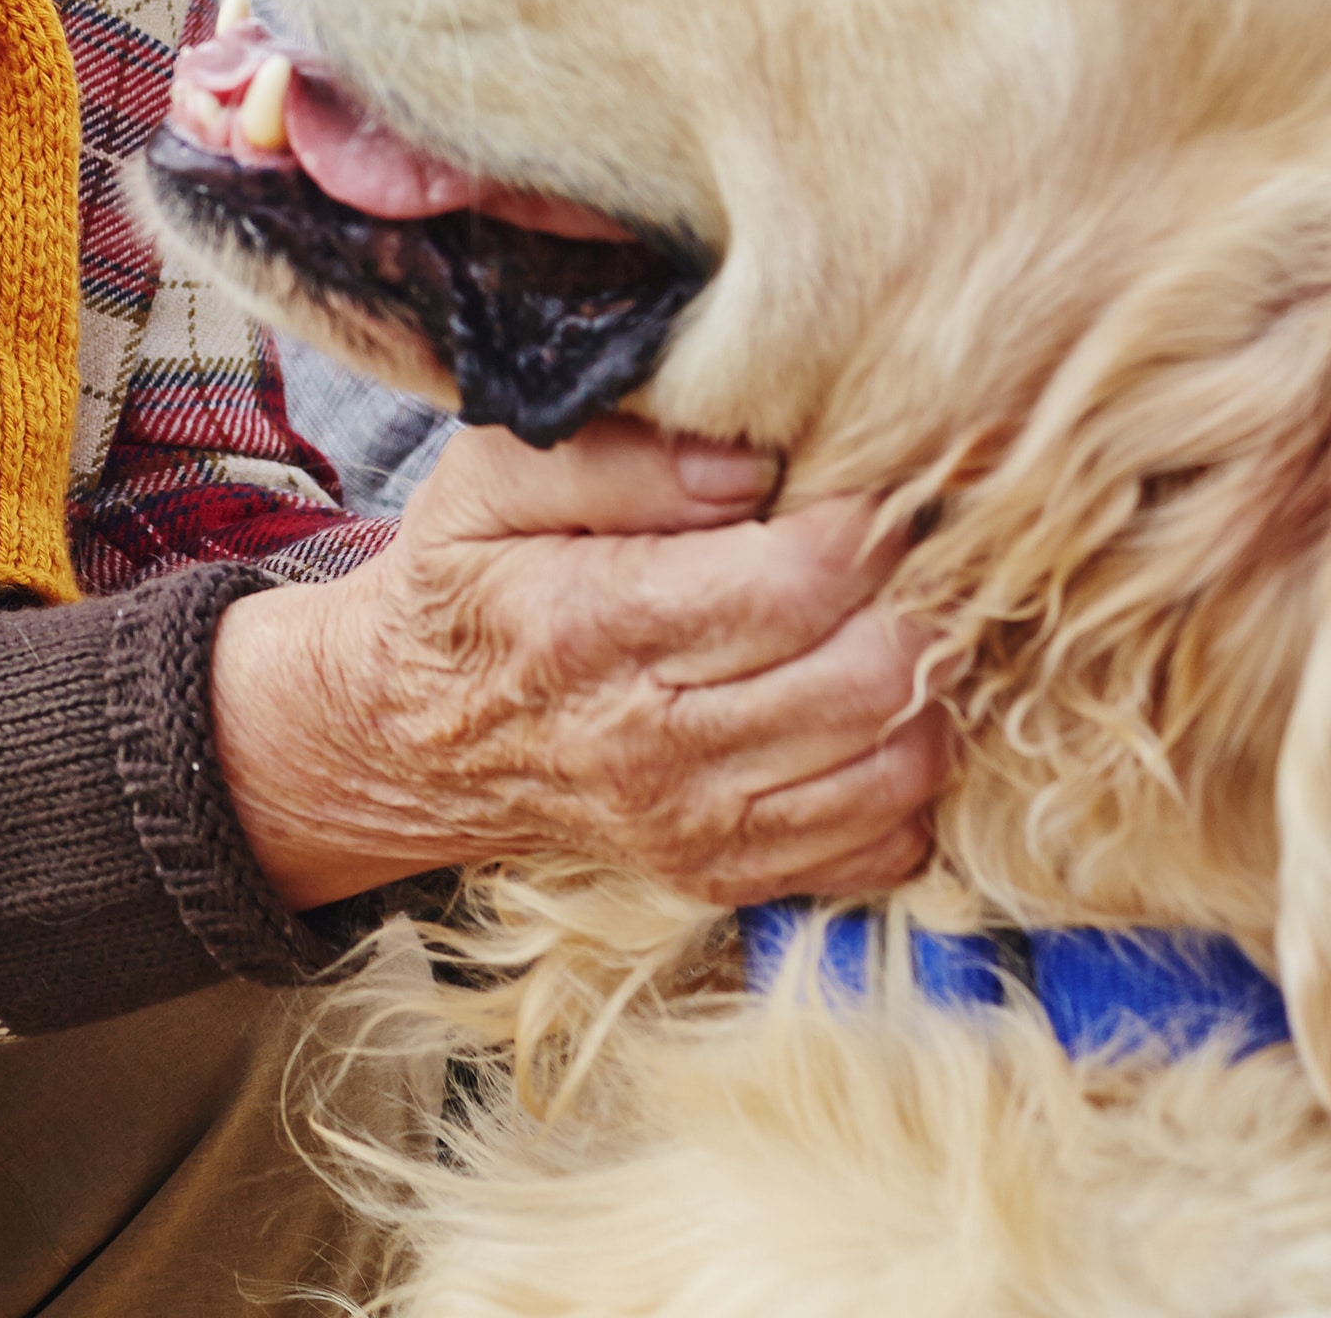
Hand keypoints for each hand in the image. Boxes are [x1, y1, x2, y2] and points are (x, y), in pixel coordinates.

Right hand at [210, 419, 947, 909]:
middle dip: (913, 596)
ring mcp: (692, 826)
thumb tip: (751, 466)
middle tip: (898, 549)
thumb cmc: (468, 584)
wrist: (407, 735)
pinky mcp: (728, 876)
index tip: (866, 482)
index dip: (865, 521)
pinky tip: (860, 709)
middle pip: (869, 675)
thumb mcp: (489, 479)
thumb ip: (615, 455)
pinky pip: (887, 842)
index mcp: (587, 625)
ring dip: (922, 682)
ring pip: (898, 761)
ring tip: (884, 619)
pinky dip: (903, 773)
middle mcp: (644, 744)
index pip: (797, 582)